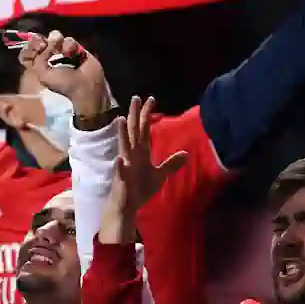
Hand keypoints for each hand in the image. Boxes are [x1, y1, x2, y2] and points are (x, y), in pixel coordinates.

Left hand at [19, 30, 109, 116]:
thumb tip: (45, 44)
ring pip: (58, 39)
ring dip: (58, 42)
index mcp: (43, 65)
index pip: (35, 50)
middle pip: (45, 42)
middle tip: (47, 43)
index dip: (34, 45)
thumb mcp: (43, 74)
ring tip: (62, 50)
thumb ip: (39, 59)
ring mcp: (66, 53)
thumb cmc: (63, 83)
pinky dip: (70, 45)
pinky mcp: (78, 49)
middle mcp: (53, 58)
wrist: (85, 86)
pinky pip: (70, 41)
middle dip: (46, 41)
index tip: (37, 44)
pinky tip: (72, 52)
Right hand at [98, 96, 188, 243]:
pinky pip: (120, 171)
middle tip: (136, 98)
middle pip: (134, 131)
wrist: (127, 205)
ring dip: (123, 134)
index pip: (144, 129)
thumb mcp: (160, 175)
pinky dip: (119, 165)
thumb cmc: (140, 188)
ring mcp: (125, 165)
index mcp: (140, 152)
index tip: (150, 99)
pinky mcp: (122, 179)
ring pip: (124, 146)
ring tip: (122, 120)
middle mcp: (131, 155)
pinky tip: (119, 159)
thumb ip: (170, 164)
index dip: (147, 114)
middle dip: (135, 115)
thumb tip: (186, 153)